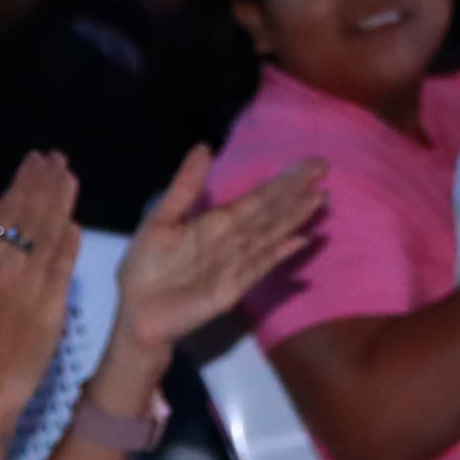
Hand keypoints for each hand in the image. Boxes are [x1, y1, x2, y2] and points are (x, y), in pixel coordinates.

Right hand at [0, 153, 83, 408]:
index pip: (8, 211)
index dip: (24, 182)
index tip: (36, 160)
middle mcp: (6, 267)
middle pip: (29, 216)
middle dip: (44, 183)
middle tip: (57, 158)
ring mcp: (29, 284)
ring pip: (47, 234)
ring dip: (59, 203)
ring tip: (69, 176)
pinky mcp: (51, 303)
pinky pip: (61, 266)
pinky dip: (68, 243)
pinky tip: (75, 223)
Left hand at [110, 147, 322, 359]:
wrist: (136, 312)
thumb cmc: (144, 267)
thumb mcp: (160, 220)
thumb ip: (184, 187)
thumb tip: (204, 147)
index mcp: (215, 222)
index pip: (257, 198)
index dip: (282, 181)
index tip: (309, 164)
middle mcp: (232, 240)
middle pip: (269, 212)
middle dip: (295, 192)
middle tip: (323, 169)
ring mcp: (236, 264)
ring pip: (270, 235)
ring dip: (293, 218)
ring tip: (319, 198)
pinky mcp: (233, 288)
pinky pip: (259, 266)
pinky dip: (279, 253)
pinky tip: (301, 240)